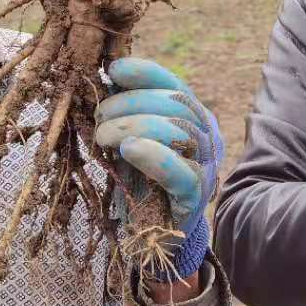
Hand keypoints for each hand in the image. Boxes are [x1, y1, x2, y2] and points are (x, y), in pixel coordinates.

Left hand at [94, 58, 222, 286]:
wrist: (152, 235)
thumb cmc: (140, 181)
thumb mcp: (130, 139)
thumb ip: (125, 112)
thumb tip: (104, 79)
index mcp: (193, 118)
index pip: (175, 85)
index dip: (146, 73)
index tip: (113, 71)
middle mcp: (206, 137)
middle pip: (176, 104)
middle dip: (130, 103)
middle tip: (99, 116)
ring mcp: (205, 166)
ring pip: (179, 131)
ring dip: (134, 125)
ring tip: (103, 136)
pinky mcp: (195, 196)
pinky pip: (180, 170)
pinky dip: (153, 155)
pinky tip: (129, 149)